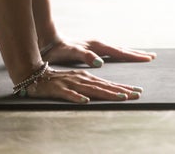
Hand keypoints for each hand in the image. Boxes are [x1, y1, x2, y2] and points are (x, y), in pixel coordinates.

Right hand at [24, 68, 143, 103]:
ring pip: (91, 89)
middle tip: (137, 94)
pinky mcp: (58, 89)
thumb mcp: (78, 80)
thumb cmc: (59, 79)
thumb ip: (93, 86)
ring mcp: (71, 83)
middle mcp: (82, 79)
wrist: (35, 74)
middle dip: (122, 91)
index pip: (109, 84)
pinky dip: (77, 97)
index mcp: (88, 77)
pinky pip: (68, 94)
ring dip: (106, 93)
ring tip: (121, 97)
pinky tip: (85, 101)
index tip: (138, 91)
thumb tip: (110, 92)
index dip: (124, 87)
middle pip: (105, 86)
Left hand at [41, 38, 156, 66]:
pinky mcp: (92, 49)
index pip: (120, 52)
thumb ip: (86, 56)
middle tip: (152, 56)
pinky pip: (111, 52)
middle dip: (137, 54)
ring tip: (142, 55)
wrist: (48, 42)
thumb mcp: (72, 53)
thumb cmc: (59, 50)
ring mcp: (96, 46)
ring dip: (130, 53)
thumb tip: (101, 62)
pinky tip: (121, 56)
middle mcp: (99, 45)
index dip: (133, 56)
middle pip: (122, 49)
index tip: (148, 58)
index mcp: (97, 46)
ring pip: (118, 49)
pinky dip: (121, 54)